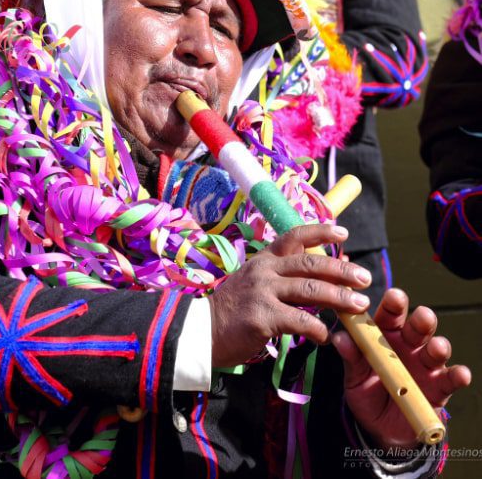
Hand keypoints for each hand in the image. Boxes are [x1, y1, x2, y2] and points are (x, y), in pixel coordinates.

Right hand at [208, 224, 371, 367]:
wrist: (202, 330)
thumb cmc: (235, 309)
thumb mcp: (257, 282)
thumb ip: (287, 276)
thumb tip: (326, 272)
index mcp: (264, 259)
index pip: (294, 236)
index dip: (320, 231)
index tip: (343, 231)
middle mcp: (264, 270)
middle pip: (309, 264)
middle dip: (341, 270)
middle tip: (364, 278)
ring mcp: (262, 293)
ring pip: (310, 290)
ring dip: (339, 298)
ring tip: (359, 306)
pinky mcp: (262, 318)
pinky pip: (300, 321)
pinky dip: (318, 329)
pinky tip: (326, 336)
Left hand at [333, 288, 471, 448]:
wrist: (381, 427)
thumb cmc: (366, 392)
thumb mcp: (355, 376)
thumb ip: (351, 358)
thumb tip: (340, 338)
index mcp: (384, 335)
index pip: (390, 314)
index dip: (393, 304)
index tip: (394, 296)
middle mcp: (408, 345)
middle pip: (417, 327)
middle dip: (421, 320)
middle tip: (422, 316)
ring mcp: (425, 364)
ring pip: (436, 350)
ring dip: (438, 347)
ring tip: (437, 347)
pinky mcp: (439, 387)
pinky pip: (450, 380)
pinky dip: (457, 376)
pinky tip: (460, 374)